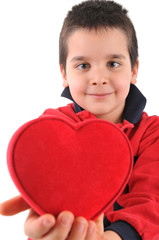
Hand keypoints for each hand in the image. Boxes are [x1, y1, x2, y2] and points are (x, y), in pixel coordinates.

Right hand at [0, 196, 121, 239]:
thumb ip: (23, 201)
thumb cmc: (59, 194)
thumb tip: (1, 210)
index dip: (41, 228)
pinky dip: (90, 238)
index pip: (33, 232)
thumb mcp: (42, 193)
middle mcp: (51, 237)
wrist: (83, 196)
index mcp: (38, 225)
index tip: (50, 218)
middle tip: (69, 214)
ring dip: (77, 236)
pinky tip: (92, 226)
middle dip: (60, 231)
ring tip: (84, 221)